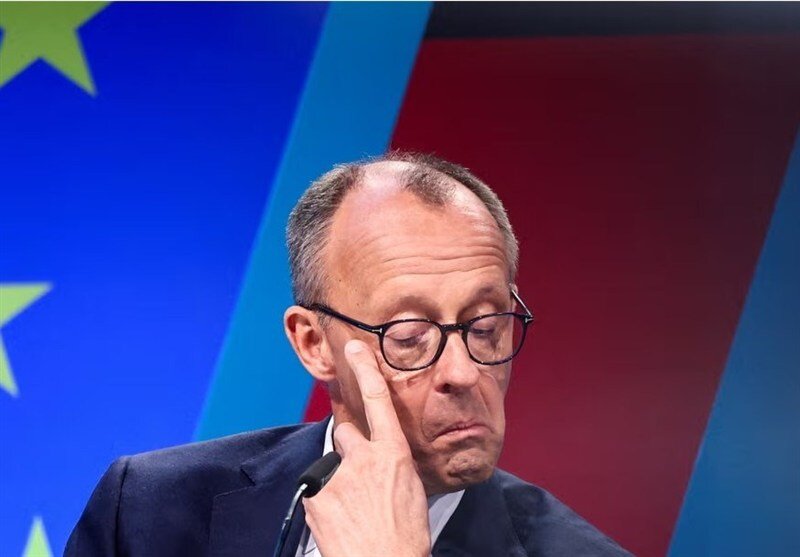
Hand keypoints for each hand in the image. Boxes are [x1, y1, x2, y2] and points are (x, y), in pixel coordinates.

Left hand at [303, 340, 430, 556]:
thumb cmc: (405, 539)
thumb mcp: (412, 493)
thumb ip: (393, 468)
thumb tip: (383, 463)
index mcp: (393, 455)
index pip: (378, 401)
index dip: (367, 370)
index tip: (356, 348)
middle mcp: (363, 459)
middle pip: (346, 433)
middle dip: (349, 449)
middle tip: (360, 480)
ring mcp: (337, 477)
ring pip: (331, 468)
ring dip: (338, 483)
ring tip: (353, 512)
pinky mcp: (316, 496)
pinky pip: (317, 493)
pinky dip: (325, 505)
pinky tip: (341, 522)